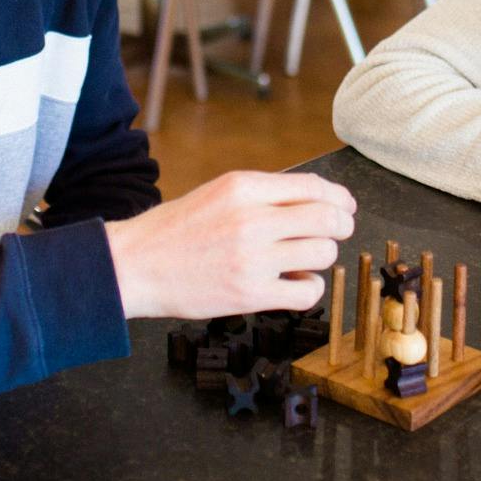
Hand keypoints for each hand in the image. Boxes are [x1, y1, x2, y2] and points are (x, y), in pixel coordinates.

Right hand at [105, 171, 355, 318]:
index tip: (345, 206)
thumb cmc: (176, 229)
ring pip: (323, 253)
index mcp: (244, 187)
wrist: (135, 265)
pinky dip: (310, 287)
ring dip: (322, 256)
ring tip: (304, 259)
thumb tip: (316, 202)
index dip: (339, 198)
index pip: (314, 187)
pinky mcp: (251, 294)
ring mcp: (253, 258)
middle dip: (341, 225)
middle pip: (327, 219)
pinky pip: (308, 291)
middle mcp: (252, 219)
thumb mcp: (218, 193)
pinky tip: (294, 282)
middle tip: (337, 232)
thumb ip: (264, 194)